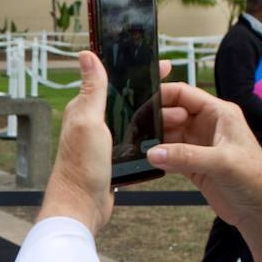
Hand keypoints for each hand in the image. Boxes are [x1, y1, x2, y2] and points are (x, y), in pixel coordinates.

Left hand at [39, 53, 170, 233]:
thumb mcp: (88, 121)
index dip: (139, 72)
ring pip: (135, 121)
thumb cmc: (81, 166)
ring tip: (180, 117)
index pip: (115, 81)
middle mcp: (94, 123)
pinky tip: (166, 137)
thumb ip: (91, 89)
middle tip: (180, 95)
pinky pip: (135, 142)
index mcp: (86, 108)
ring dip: (157, 117)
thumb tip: (86, 55)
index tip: (165, 67)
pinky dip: (151, 138)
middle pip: (129, 101)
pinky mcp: (113, 159)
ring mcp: (104, 142)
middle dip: (155, 95)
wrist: (81, 206)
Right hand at [146, 83, 261, 229]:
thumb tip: (153, 153)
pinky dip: (158, 158)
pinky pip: (169, 155)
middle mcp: (207, 125)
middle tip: (136, 131)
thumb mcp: (222, 162)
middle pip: (171, 113)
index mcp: (219, 113)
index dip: (161, 95)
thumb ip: (186, 156)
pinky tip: (147, 161)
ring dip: (154, 140)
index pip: (183, 94)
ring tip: (138, 146)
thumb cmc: (255, 179)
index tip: (139, 102)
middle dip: (153, 119)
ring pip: (167, 135)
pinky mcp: (193, 165)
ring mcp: (199, 145)